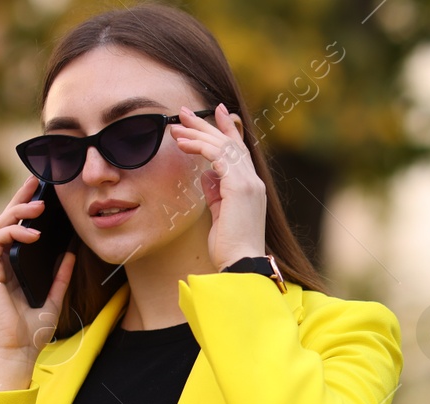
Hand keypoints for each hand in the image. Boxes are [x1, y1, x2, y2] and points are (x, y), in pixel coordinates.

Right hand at [0, 175, 76, 389]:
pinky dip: (12, 232)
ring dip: (16, 212)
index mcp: (11, 267)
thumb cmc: (30, 332)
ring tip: (38, 207)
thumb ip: (60, 276)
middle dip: (19, 199)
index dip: (26, 208)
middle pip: (4, 221)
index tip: (42, 191)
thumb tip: (71, 252)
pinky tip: (31, 232)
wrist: (16, 353)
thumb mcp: (53, 299)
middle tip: (37, 181)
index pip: (16, 229)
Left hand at [169, 103, 266, 270]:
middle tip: (183, 113)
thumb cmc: (229, 247)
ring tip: (176, 127)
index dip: (228, 128)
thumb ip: (215, 193)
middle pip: (229, 142)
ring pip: (222, 146)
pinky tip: (184, 145)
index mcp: (251, 187)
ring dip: (197, 134)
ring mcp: (249, 183)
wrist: (241, 265)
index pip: (239, 150)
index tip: (216, 111)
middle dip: (205, 125)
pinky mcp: (239, 187)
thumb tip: (205, 175)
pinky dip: (200, 147)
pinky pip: (217, 157)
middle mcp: (253, 181)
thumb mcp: (220, 214)